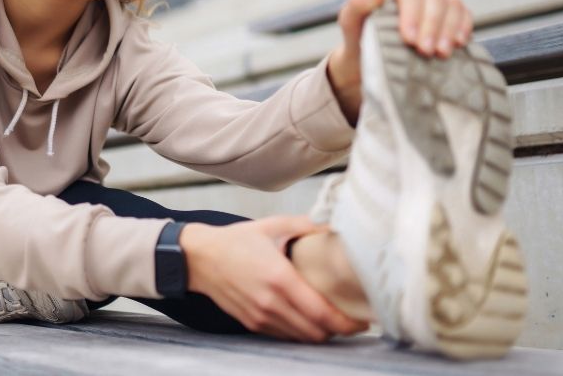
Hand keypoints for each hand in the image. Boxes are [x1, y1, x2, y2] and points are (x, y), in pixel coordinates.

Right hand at [180, 218, 368, 341]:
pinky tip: (309, 319)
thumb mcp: (272, 226)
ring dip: (321, 333)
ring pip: (302, 338)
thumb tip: (334, 225)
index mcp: (279, 278)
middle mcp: (270, 303)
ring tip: (335, 320)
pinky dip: (301, 332)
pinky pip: (285, 336)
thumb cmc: (235, 240)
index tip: (363, 319)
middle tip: (354, 319)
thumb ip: (306, 226)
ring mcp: (260, 316)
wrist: (199, 257)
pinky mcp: (253, 324)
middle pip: (317, 332)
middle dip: (340, 330)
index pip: (322, 313)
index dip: (347, 322)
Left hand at [327, 0, 474, 112]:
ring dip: (449, 29)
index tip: (409, 39)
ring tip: (441, 53)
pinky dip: (463, 27)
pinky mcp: (450, 10)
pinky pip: (464, 12)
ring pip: (452, 3)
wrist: (370, 57)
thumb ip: (358, 2)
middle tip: (426, 51)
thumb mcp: (349, 21)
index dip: (413, 12)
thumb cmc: (358, 35)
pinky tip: (458, 44)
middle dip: (432, 25)